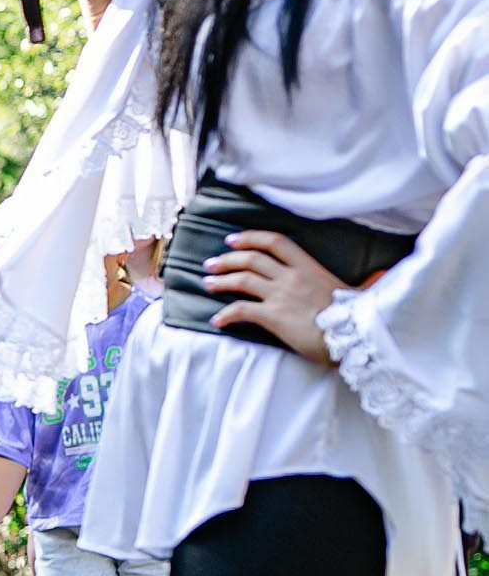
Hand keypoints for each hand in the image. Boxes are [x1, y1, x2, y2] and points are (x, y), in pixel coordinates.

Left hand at [204, 229, 345, 363]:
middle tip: (211, 264)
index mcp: (309, 267)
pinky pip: (240, 310)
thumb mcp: (350, 290)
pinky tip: (217, 320)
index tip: (232, 240)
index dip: (251, 238)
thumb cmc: (355, 316)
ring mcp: (281, 295)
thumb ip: (344, 280)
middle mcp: (292, 276)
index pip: (276, 242)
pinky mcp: (273, 316)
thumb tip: (368, 276)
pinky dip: (225, 314)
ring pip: (242, 280)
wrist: (354, 337)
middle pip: (252, 258)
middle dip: (227, 259)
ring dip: (220, 281)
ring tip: (208, 284)